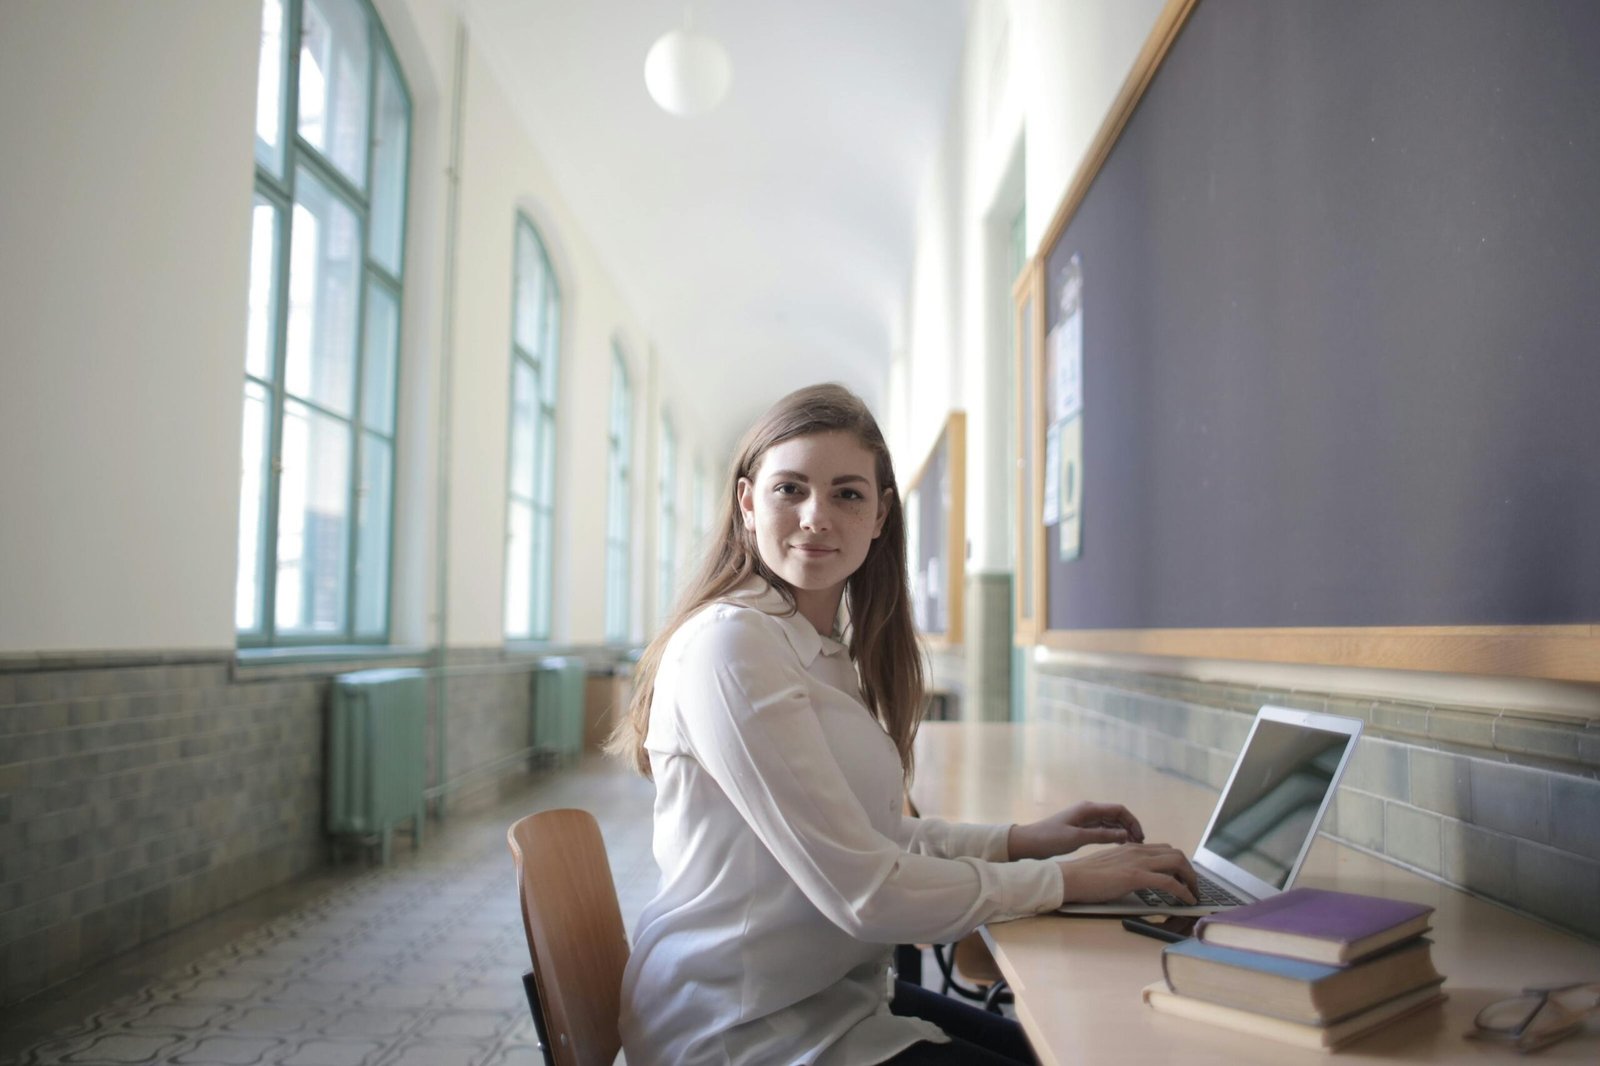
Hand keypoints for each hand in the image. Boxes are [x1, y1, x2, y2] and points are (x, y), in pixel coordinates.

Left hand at [1007, 801, 1144, 859]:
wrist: (1029, 842)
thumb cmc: (1050, 838)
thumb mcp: (1078, 838)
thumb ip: (1102, 835)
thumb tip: (1125, 834)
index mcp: (1088, 809)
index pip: (1119, 810)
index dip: (1132, 822)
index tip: (1140, 837)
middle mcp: (1088, 810)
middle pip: (1117, 815)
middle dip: (1130, 827)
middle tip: (1139, 845)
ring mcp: (1085, 819)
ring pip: (1111, 822)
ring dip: (1123, 832)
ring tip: (1133, 847)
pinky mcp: (1081, 827)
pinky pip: (1103, 828)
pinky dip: (1113, 835)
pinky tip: (1119, 845)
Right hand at [1057, 843, 1198, 905]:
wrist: (1071, 878)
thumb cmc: (1086, 875)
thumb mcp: (1111, 865)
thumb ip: (1126, 866)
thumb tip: (1138, 877)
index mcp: (1131, 847)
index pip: (1164, 850)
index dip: (1178, 864)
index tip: (1182, 878)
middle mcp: (1137, 850)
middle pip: (1176, 854)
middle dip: (1190, 871)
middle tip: (1193, 887)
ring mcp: (1138, 862)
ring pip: (1177, 863)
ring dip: (1191, 879)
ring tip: (1193, 894)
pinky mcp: (1136, 876)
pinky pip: (1170, 882)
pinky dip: (1184, 891)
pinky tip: (1187, 900)